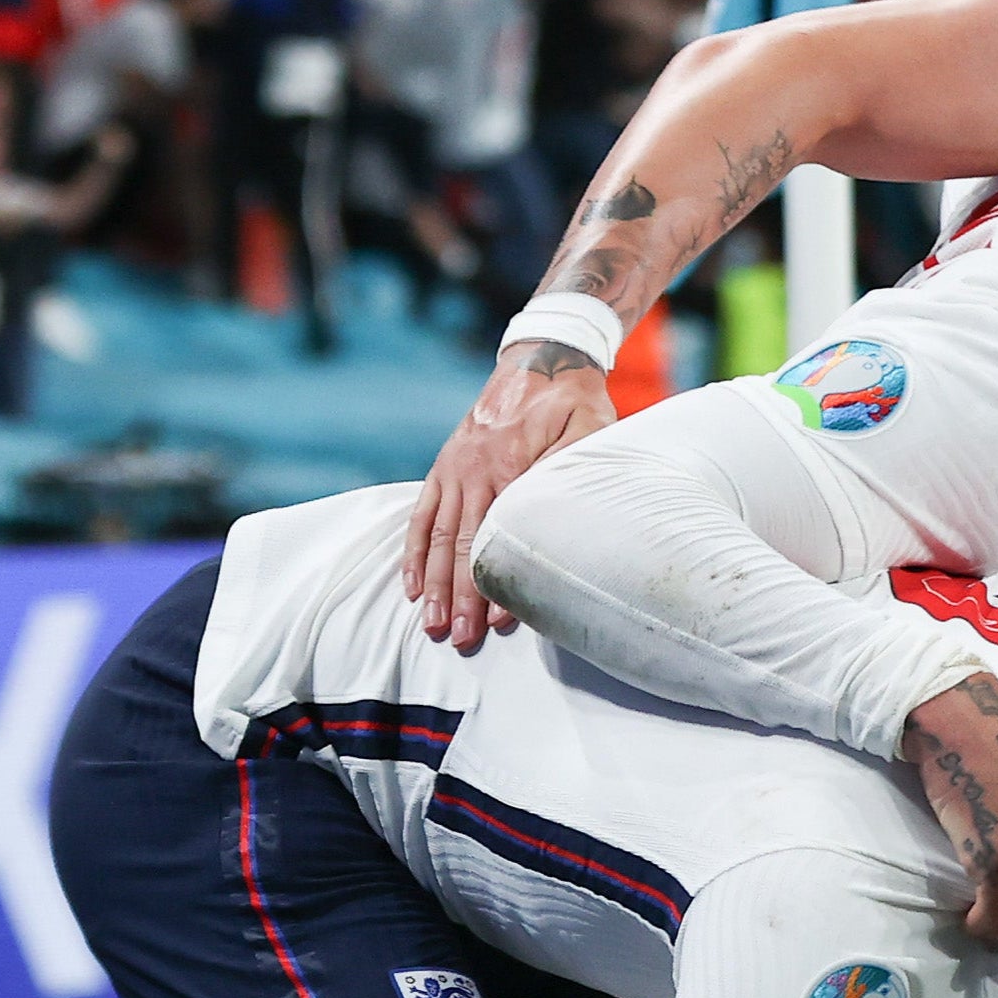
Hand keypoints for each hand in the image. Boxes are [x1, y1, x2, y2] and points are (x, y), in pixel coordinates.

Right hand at [404, 352, 617, 647]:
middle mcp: (475, 471)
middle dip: (459, 597)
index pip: (497, 537)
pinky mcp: (445, 467)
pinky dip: (414, 552)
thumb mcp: (588, 428)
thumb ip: (568, 469)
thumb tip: (552, 516)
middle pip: (462, 545)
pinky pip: (422, 514)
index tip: (496, 622)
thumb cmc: (575, 402)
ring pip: (438, 536)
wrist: (542, 359)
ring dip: (433, 584)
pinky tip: (410, 585)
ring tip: (431, 624)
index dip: (494, 582)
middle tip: (459, 638)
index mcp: (510, 465)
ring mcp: (455, 469)